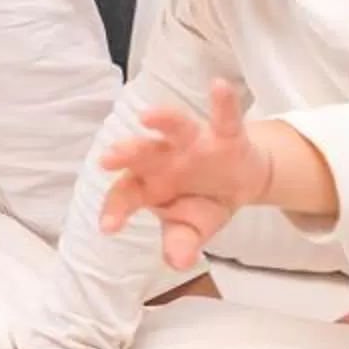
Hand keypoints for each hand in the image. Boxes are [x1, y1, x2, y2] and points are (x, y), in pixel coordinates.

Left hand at [99, 79, 272, 271]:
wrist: (240, 181)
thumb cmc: (203, 202)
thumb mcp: (193, 228)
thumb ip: (181, 242)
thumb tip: (177, 262)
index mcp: (148, 184)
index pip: (126, 194)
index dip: (116, 209)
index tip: (108, 226)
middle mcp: (165, 158)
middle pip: (142, 154)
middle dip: (126, 154)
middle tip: (108, 158)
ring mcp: (194, 143)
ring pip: (176, 128)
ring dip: (163, 121)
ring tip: (148, 116)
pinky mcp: (226, 135)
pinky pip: (225, 117)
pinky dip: (223, 102)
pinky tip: (220, 86)